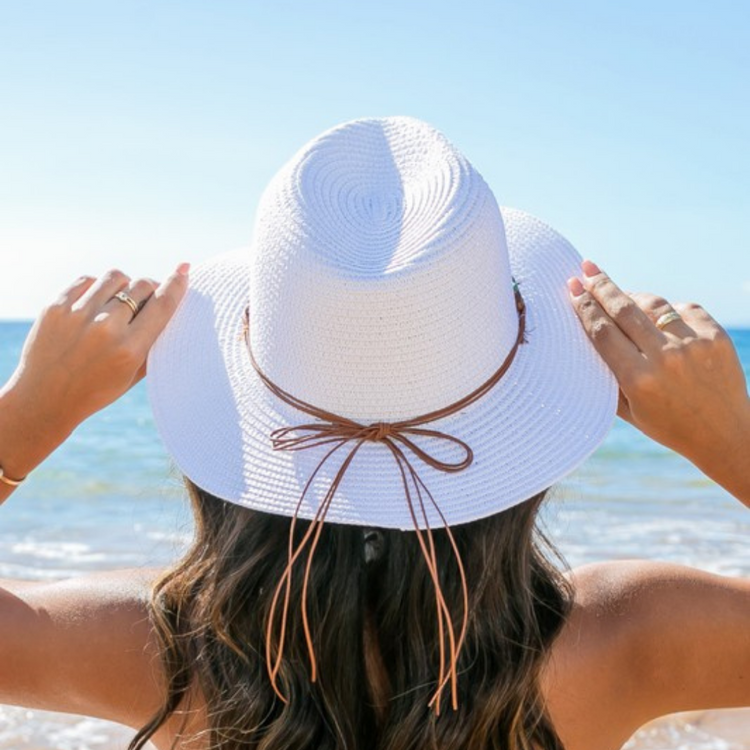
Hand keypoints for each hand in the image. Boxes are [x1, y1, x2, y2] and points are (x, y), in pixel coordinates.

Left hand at [0, 265, 188, 486]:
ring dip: (125, 285)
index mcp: (130, 350)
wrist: (44, 398)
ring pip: (116, 277)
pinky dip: (98, 287)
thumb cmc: (97, 389)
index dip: (176, 284)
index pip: (162, 306)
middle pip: (141, 286)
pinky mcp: (55, 306)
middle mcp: (105, 329)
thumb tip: (172, 302)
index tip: (184, 269)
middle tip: (146, 299)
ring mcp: (78, 315)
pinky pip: (88, 280)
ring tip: (120, 300)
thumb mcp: (134, 374)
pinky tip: (97, 302)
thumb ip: (154, 342)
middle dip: (149, 289)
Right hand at [568, 260, 749, 503]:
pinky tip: (659, 316)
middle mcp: (664, 358)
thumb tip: (586, 334)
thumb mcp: (628, 410)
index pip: (602, 331)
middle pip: (623, 309)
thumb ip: (606, 376)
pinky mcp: (716, 337)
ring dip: (633, 296)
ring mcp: (692, 344)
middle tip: (586, 269)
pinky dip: (668, 310)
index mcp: (637, 379)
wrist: (725, 435)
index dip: (584, 306)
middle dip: (601, 286)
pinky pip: (684, 309)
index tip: (572, 287)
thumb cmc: (669, 425)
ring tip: (621, 294)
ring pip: (653, 304)